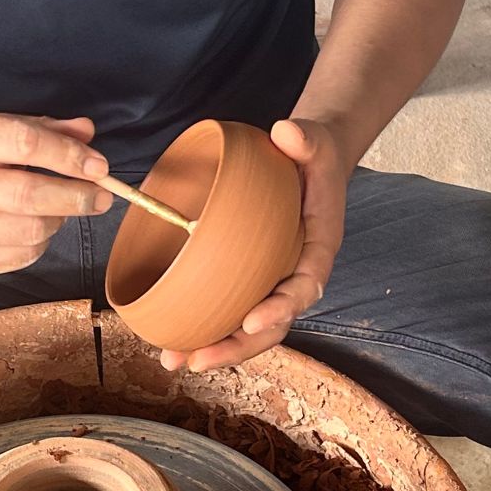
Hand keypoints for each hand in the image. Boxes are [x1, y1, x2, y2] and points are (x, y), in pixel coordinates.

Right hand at [0, 110, 112, 273]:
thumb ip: (44, 128)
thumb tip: (87, 133)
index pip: (23, 144)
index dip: (68, 155)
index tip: (99, 166)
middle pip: (29, 196)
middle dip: (77, 197)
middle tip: (103, 196)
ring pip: (32, 231)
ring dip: (60, 219)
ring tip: (61, 207)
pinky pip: (23, 256)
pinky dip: (42, 242)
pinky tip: (35, 225)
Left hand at [160, 118, 346, 372]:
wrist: (305, 162)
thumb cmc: (309, 155)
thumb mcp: (312, 140)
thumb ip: (305, 137)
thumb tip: (286, 132)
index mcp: (318, 247)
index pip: (306, 286)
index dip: (282, 308)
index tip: (253, 321)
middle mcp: (297, 273)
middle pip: (274, 324)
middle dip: (238, 347)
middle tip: (199, 358)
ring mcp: (273, 280)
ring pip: (250, 328)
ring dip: (215, 348)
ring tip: (174, 359)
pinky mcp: (251, 278)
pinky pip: (232, 310)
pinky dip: (206, 328)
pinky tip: (171, 339)